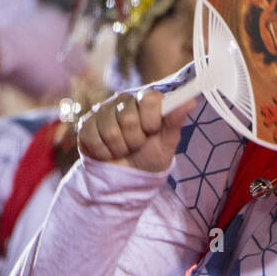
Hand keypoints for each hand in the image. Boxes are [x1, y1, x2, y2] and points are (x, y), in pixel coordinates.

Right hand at [77, 88, 195, 172]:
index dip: (151, 119)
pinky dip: (104, 153)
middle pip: (129, 117)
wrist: (126, 177)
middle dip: (135, 140)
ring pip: (111, 131)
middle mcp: (123, 101)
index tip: (152, 131)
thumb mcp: (167, 143)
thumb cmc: (149, 156)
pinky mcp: (86, 125)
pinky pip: (94, 139)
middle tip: (137, 144)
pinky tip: (108, 152)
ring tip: (123, 149)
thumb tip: (191, 101)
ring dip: (120, 148)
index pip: (149, 98)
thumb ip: (175, 121)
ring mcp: (102, 111)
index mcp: (145, 101)